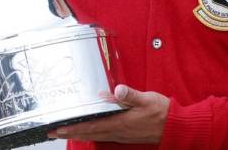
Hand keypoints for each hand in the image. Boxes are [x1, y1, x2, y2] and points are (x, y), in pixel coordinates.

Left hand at [47, 84, 169, 143]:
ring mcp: (122, 135)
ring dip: (78, 134)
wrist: (175, 127)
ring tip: (65, 132)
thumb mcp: (146, 99)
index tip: (58, 127)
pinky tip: (88, 132)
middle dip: (70, 132)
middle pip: (89, 134)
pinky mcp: (126, 135)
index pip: (92, 126)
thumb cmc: (161, 112)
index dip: (73, 127)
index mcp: (121, 122)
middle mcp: (118, 131)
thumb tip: (116, 90)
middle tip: (52, 131)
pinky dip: (91, 134)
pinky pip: (103, 136)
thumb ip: (130, 95)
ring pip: (95, 136)